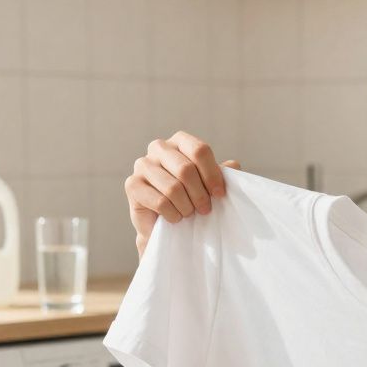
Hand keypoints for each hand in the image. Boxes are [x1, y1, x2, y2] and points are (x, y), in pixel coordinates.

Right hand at [124, 130, 240, 256]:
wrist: (166, 224)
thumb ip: (222, 174)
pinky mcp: (132, 185)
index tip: (220, 194)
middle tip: (205, 209)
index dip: (213, 174)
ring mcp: (142, 165)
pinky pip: (160, 202)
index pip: (200, 150)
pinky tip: (174, 217)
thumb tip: (234, 165)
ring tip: (188, 213)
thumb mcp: (210, 185)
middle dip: (200, 194)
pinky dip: (173, 214)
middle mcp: (158, 148)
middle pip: (186, 169)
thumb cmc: (191, 200)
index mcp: (179, 141)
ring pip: (173, 188)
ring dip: (186, 207)